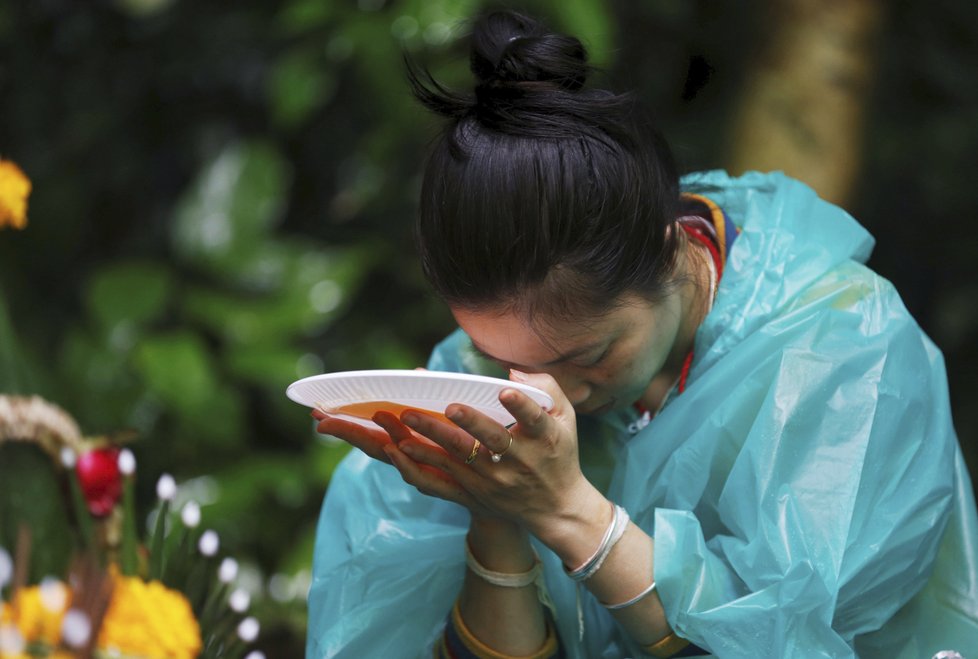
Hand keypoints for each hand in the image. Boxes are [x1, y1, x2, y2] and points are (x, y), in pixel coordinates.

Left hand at [382, 371, 607, 547]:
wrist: (555, 507)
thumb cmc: (559, 451)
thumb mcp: (566, 418)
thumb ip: (545, 388)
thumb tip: (512, 373)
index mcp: (545, 439)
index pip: (534, 420)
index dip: (521, 407)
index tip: (506, 391)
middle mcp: (519, 462)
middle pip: (491, 440)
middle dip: (468, 423)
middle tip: (448, 405)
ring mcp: (493, 481)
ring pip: (458, 460)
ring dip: (430, 440)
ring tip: (405, 420)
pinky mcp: (473, 495)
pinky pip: (440, 482)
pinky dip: (417, 466)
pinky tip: (398, 450)